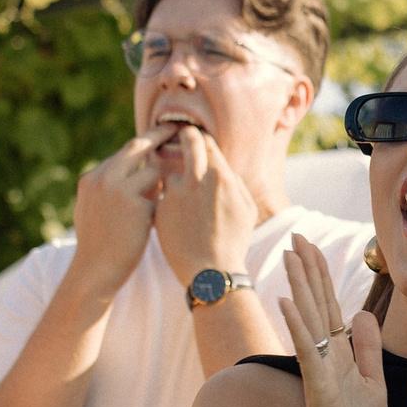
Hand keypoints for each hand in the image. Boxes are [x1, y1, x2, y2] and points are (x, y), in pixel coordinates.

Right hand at [68, 136, 165, 292]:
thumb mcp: (94, 208)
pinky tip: (157, 222)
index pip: (124, 152)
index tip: (161, 134)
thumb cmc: (98, 244)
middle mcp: (103, 179)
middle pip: (137, 146)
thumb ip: (109, 186)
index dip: (145, 145)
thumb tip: (132, 168)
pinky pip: (160, 197)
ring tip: (157, 205)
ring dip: (162, 185)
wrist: (96, 271)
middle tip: (179, 129)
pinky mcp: (137, 206)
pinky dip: (163, 206)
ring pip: (153, 173)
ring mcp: (119, 191)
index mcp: (92, 178)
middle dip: (160, 135)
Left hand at [156, 126, 259, 292]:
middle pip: (187, 142)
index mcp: (220, 177)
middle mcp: (196, 180)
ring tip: (178, 188)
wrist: (210, 273)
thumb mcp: (246, 209)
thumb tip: (221, 164)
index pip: (207, 142)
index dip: (201, 137)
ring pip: (170, 170)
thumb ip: (233, 181)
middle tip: (178, 132)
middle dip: (183, 135)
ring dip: (173, 174)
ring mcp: (174, 194)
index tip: (195, 136)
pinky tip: (173, 212)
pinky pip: (160, 193)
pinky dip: (164, 197)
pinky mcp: (159, 208)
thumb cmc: (233, 242)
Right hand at [278, 233, 389, 406]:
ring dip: (299, 286)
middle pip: (317, 304)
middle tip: (296, 235)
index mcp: (341, 355)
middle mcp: (326, 357)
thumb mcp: (372, 382)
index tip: (313, 245)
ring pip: (309, 319)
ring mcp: (320, 370)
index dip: (323, 276)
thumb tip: (364, 314)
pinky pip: (308, 351)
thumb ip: (367, 349)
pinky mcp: (318, 386)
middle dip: (307, 270)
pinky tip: (287, 302)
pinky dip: (298, 326)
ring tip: (289, 254)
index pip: (331, 307)